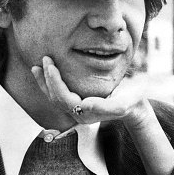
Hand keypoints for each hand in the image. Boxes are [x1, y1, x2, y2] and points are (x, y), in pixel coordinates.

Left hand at [31, 56, 150, 125]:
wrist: (136, 105)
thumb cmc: (131, 102)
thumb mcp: (121, 104)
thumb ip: (104, 106)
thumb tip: (84, 104)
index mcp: (85, 114)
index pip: (63, 98)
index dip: (54, 82)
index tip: (50, 64)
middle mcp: (78, 114)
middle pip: (56, 98)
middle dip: (47, 79)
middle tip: (45, 60)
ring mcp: (78, 110)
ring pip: (55, 97)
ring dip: (45, 82)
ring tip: (37, 67)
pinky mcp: (80, 103)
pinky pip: (61, 94)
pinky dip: (52, 83)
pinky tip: (48, 73)